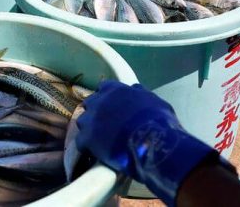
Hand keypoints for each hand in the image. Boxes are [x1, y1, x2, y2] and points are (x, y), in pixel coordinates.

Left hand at [76, 81, 217, 205]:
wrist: (153, 142)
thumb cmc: (158, 120)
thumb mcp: (152, 100)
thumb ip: (139, 93)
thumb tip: (134, 89)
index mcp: (114, 89)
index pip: (104, 87)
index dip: (108, 97)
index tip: (112, 105)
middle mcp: (99, 101)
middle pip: (91, 103)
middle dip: (96, 111)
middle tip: (106, 123)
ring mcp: (91, 119)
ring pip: (83, 121)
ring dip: (89, 128)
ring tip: (99, 138)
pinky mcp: (87, 138)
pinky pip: (81, 141)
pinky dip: (87, 146)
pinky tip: (95, 152)